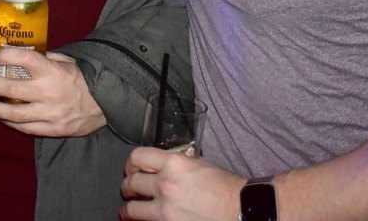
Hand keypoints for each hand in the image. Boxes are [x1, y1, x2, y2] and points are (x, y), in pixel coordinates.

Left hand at [0, 49, 106, 136]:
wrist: (106, 104)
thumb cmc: (84, 79)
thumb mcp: (67, 61)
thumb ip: (46, 58)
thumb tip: (22, 55)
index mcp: (53, 71)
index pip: (22, 59)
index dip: (4, 56)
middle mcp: (48, 92)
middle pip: (10, 88)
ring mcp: (49, 113)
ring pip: (12, 113)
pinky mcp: (51, 129)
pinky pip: (24, 128)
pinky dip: (9, 122)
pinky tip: (0, 116)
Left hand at [120, 147, 243, 219]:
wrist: (240, 209)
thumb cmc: (224, 186)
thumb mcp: (199, 163)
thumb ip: (178, 163)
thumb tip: (164, 164)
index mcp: (173, 163)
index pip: (137, 157)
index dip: (131, 163)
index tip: (131, 169)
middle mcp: (165, 184)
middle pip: (131, 183)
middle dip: (127, 187)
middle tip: (129, 190)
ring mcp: (165, 209)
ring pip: (132, 209)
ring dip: (128, 209)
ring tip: (129, 210)